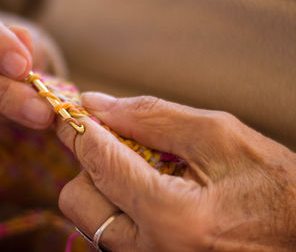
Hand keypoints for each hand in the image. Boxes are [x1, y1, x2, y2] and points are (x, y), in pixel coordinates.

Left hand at [57, 92, 295, 250]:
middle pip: (77, 198)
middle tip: (119, 143)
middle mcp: (151, 251)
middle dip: (91, 163)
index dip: (78, 129)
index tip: (68, 112)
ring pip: (86, 217)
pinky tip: (147, 190)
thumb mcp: (219, 137)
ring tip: (142, 169)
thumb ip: (152, 117)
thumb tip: (96, 104)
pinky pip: (108, 230)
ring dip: (101, 184)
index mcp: (173, 216)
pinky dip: (115, 203)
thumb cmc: (273, 186)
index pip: (100, 162)